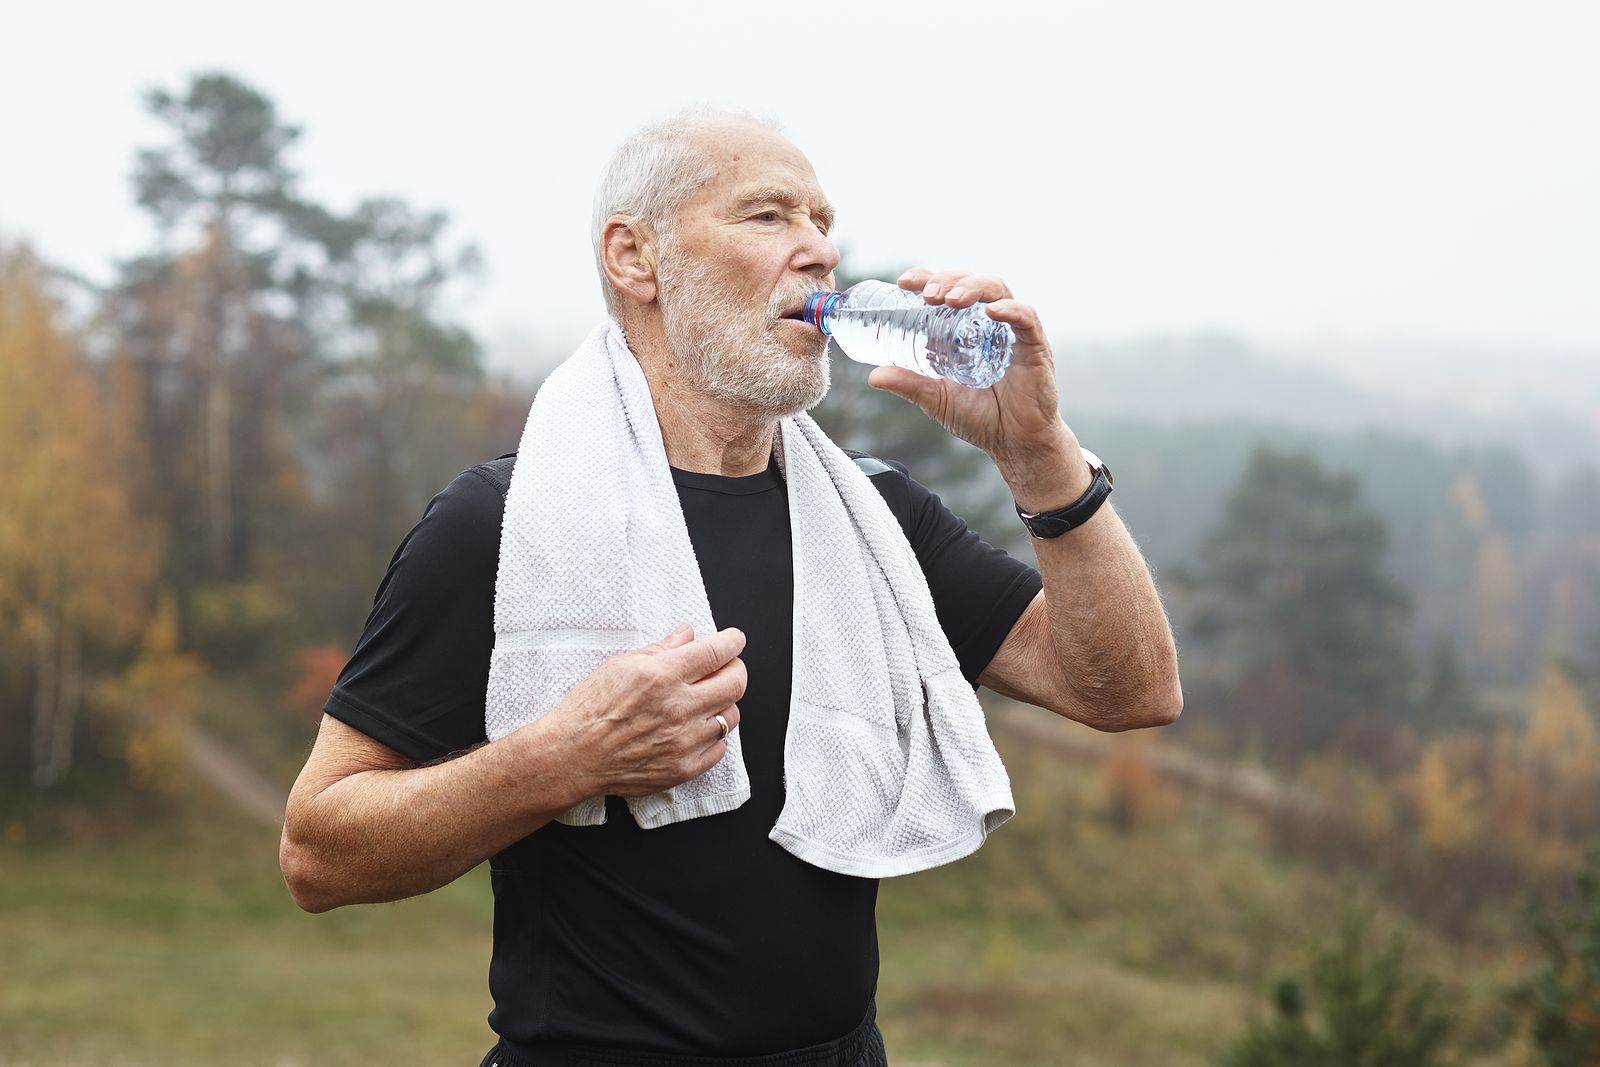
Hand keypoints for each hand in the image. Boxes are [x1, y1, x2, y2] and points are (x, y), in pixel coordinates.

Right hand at [546, 624, 746, 798]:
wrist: (571, 756)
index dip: (733, 641)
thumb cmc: (589, 709)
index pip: (718, 652)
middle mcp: (678, 708)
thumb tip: (688, 634)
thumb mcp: (620, 665)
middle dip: (736, 669)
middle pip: (736, 683)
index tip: (734, 640)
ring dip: (724, 703)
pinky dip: (712, 736)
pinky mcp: (683, 768)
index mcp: (662, 676)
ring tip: (704, 700)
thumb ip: (661, 649)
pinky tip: (694, 728)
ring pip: (731, 716)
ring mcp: (684, 741)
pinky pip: (719, 748)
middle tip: (726, 667)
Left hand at [867, 269, 1081, 496]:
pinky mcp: (1035, 346)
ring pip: (996, 290)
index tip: (904, 282)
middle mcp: (989, 322)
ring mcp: (1013, 331)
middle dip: (947, 280)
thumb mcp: (936, 399)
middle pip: (970, 282)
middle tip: (927, 294)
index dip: (927, 278)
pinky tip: (992, 311)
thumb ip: (909, 384)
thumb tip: (873, 375)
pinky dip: (1010, 309)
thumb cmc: (981, 417)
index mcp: (965, 327)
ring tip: (950, 298)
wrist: (1014, 443)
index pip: (947, 289)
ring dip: (972, 287)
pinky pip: (1026, 317)